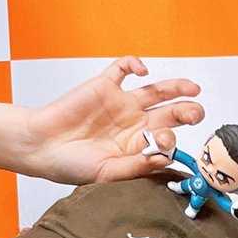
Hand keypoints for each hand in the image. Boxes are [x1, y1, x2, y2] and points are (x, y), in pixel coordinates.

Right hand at [20, 57, 204, 185]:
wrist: (40, 146)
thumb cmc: (71, 165)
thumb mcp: (107, 173)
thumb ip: (136, 166)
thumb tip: (164, 159)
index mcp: (138, 147)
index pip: (166, 141)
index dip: (171, 140)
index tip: (165, 143)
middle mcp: (134, 124)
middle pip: (169, 114)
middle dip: (186, 113)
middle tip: (197, 112)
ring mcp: (121, 104)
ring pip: (156, 91)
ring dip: (175, 88)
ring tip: (192, 89)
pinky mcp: (104, 86)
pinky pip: (123, 69)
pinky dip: (134, 65)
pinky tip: (143, 71)